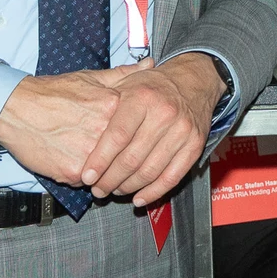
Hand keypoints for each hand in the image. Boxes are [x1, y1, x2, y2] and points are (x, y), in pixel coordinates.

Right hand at [0, 67, 134, 185]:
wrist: (14, 108)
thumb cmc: (51, 92)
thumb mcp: (89, 78)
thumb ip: (122, 75)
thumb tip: (149, 65)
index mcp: (114, 106)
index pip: (138, 131)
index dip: (134, 139)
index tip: (129, 141)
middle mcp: (105, 130)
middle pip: (125, 155)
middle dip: (120, 160)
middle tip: (107, 156)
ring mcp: (90, 153)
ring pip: (109, 172)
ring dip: (102, 172)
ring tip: (88, 159)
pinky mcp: (73, 171)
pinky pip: (86, 181)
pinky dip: (81, 176)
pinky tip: (70, 161)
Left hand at [75, 54, 225, 204]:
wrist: (193, 80)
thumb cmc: (152, 85)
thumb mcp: (126, 82)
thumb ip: (104, 104)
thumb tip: (82, 131)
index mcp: (142, 97)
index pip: (118, 136)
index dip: (100, 160)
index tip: (87, 176)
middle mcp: (164, 114)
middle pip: (132, 158)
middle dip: (111, 179)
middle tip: (97, 189)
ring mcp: (182, 131)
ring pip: (150, 171)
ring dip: (128, 187)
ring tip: (114, 190)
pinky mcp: (194, 146)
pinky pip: (172, 177)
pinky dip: (153, 192)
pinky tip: (138, 198)